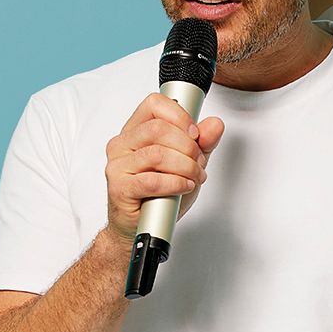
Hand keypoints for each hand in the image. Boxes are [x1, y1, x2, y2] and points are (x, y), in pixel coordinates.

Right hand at [102, 94, 224, 243]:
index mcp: (135, 131)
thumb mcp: (187, 163)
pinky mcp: (120, 188)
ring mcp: (118, 166)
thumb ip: (202, 143)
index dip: (180, 116)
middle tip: (197, 162)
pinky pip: (152, 181)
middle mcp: (122, 144)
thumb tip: (214, 125)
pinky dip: (175, 183)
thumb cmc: (158, 194)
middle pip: (159, 128)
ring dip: (185, 167)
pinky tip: (183, 187)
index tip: (195, 134)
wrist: (137, 227)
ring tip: (193, 177)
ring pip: (158, 154)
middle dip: (188, 146)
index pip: (154, 104)